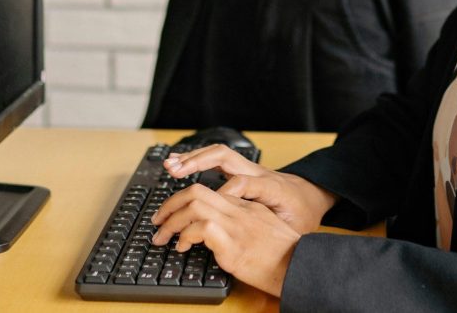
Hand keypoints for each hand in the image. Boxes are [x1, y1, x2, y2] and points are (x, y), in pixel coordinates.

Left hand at [150, 184, 299, 296]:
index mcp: (245, 206)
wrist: (298, 266)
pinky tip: (182, 247)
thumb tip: (216, 236)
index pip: (207, 192)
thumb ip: (242, 227)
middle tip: (157, 221)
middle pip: (196, 191)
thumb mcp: (262, 233)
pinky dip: (185, 235)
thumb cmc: (283, 257)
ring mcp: (235, 224)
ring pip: (194, 204)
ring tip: (162, 236)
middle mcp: (238, 210)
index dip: (183, 201)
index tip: (171, 214)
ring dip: (171, 219)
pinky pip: (201, 227)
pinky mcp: (233, 241)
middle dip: (170, 204)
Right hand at [162, 144, 337, 234]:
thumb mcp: (295, 226)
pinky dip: (197, 160)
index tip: (211, 206)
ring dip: (193, 158)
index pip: (245, 182)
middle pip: (226, 157)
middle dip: (199, 162)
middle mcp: (257, 172)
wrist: (312, 194)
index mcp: (271, 187)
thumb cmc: (302, 213)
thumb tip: (258, 236)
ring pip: (219, 154)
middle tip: (175, 170)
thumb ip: (276, 228)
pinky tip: (179, 164)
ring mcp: (249, 168)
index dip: (227, 192)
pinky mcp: (243, 170)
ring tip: (170, 164)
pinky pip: (218, 159)